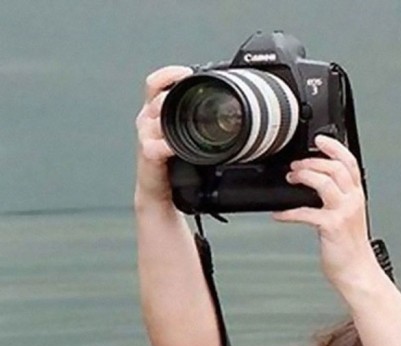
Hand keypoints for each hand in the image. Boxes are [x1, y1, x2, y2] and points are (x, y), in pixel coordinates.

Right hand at [134, 66, 191, 207]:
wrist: (160, 193)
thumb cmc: (175, 164)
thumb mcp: (185, 136)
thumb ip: (195, 120)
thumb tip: (229, 107)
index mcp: (156, 112)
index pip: (155, 83)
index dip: (170, 74)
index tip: (188, 72)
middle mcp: (148, 120)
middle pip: (156, 94)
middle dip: (175, 90)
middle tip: (195, 91)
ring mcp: (146, 136)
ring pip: (157, 114)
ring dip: (174, 113)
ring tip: (192, 117)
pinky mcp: (148, 154)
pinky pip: (158, 143)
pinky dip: (170, 144)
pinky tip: (181, 146)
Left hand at [272, 135, 378, 292]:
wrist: (357, 271)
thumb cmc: (350, 248)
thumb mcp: (347, 217)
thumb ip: (335, 200)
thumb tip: (313, 186)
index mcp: (356, 196)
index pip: (349, 163)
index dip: (334, 147)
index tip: (319, 139)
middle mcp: (352, 201)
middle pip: (335, 168)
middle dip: (312, 161)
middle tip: (296, 165)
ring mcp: (343, 212)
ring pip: (324, 182)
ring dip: (303, 176)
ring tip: (291, 178)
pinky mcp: (331, 226)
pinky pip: (306, 212)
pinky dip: (288, 212)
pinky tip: (279, 213)